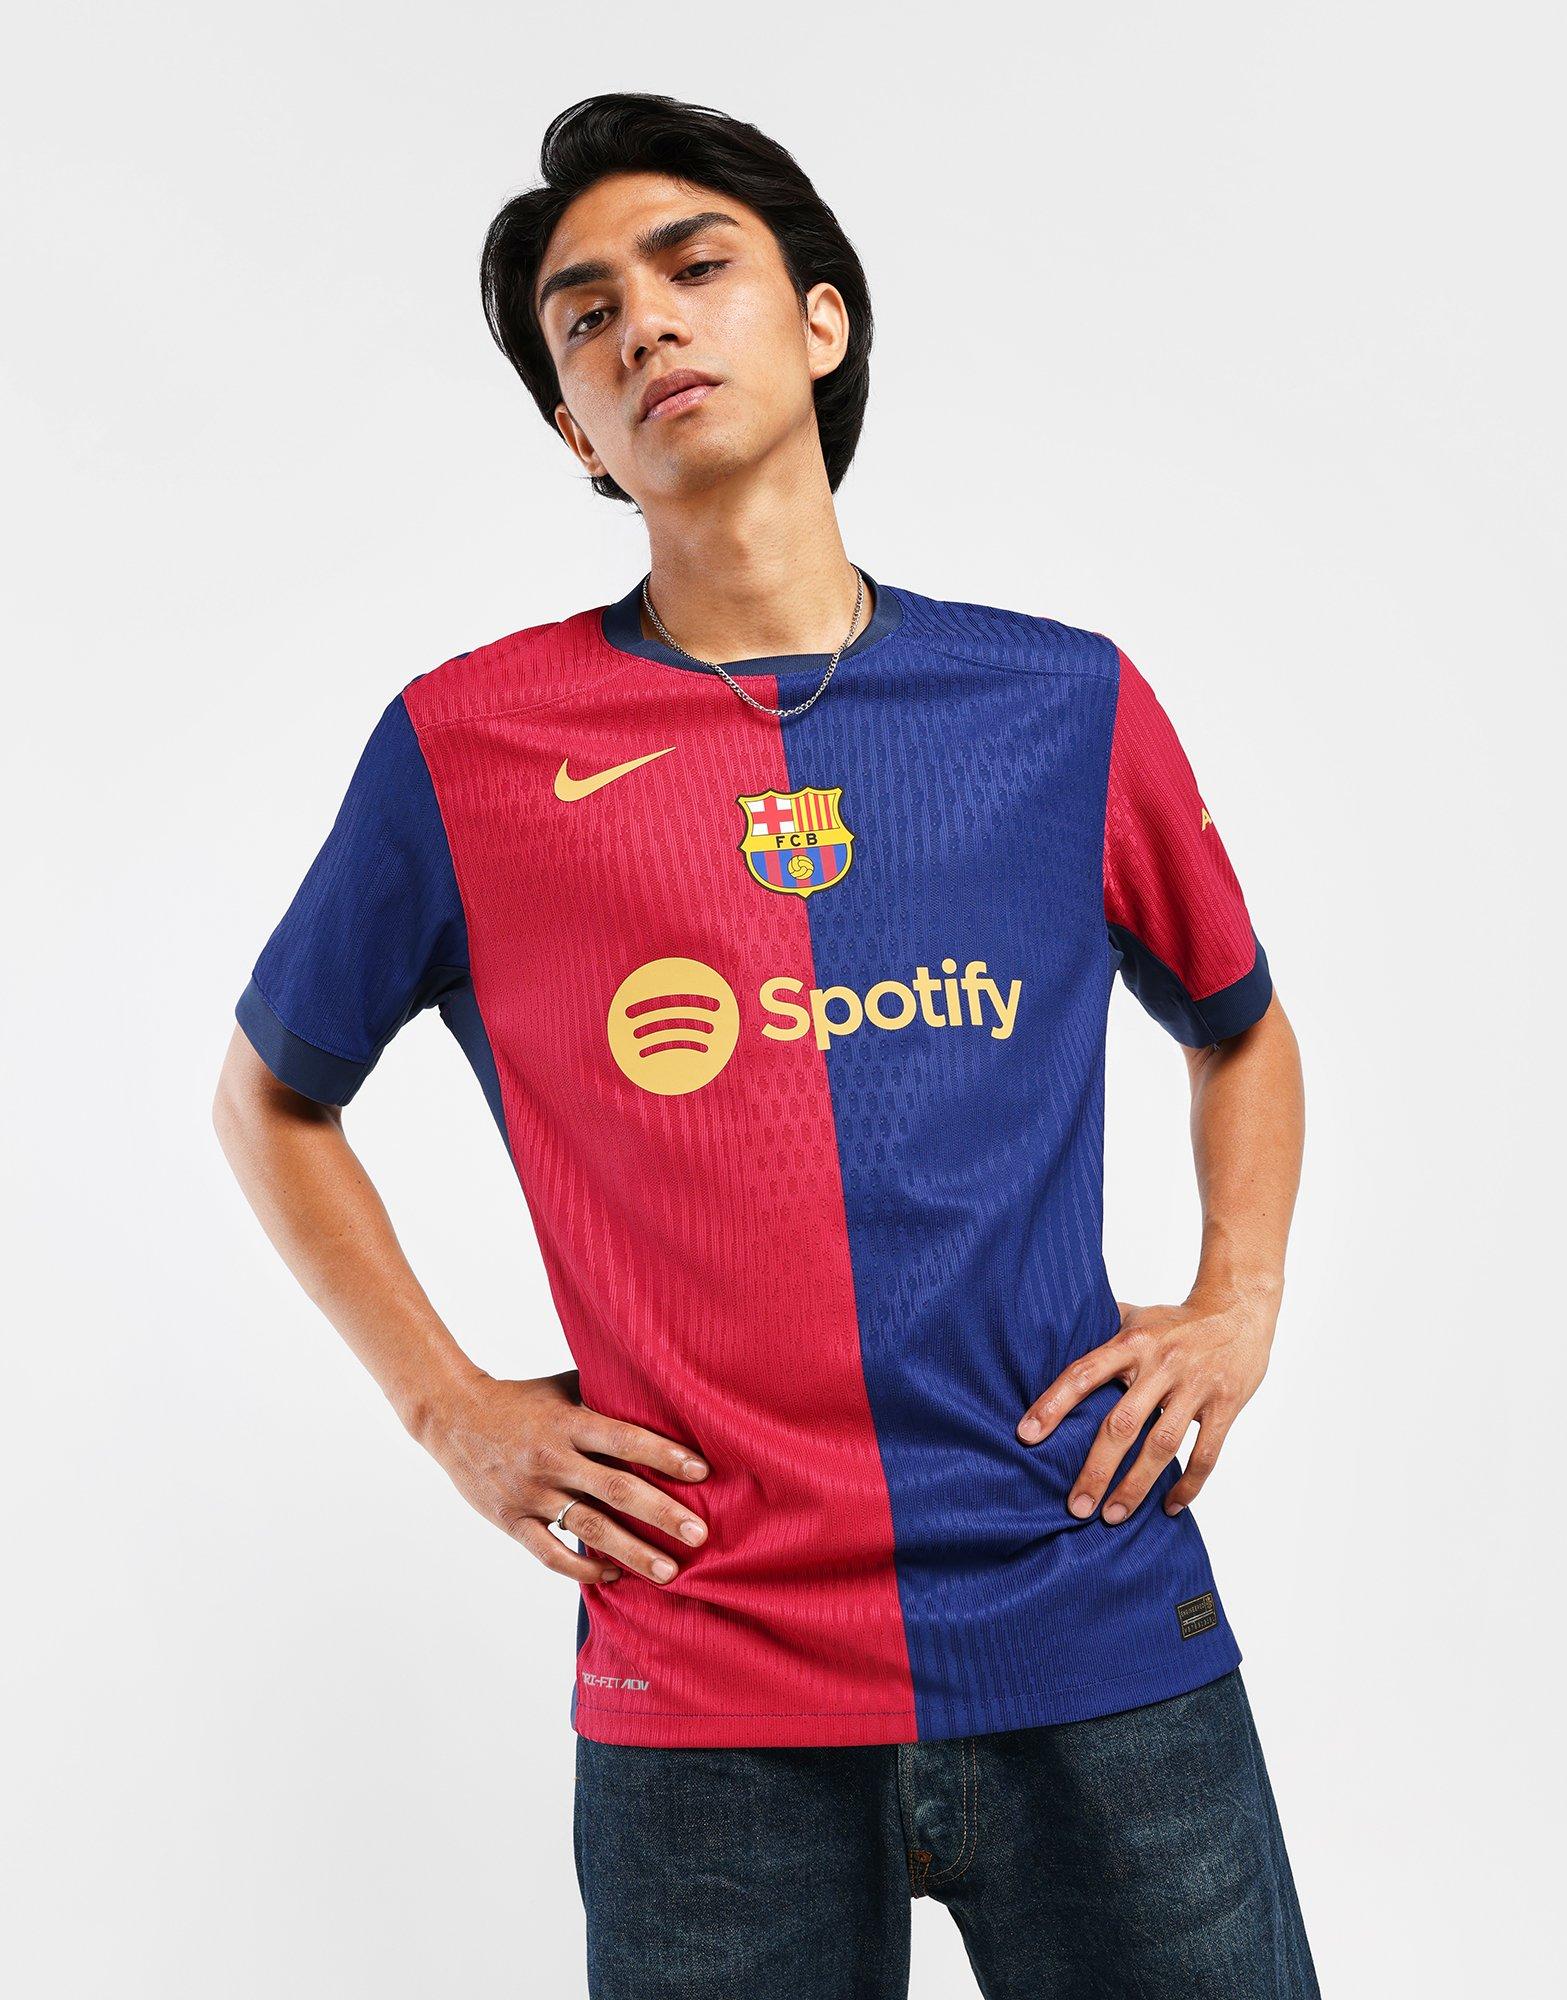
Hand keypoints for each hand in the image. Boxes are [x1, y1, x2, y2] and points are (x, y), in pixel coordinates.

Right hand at [413, 1367, 709, 1587]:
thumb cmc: (518, 1398)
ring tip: (668, 1572)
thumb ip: (603, 1394)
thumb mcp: (561, 1387)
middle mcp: (551, 1459)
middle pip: (614, 1489)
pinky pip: (549, 1552)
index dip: (662, 1455)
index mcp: (567, 1423)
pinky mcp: (511, 1519)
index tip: (701, 1472)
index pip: (622, 1439)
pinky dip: (582, 1566)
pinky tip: (613, 1574)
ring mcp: (530, 1493)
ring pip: (588, 1528)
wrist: (451, 1415)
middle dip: (660, 1513)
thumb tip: (658, 1392)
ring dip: (631, 1552)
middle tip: (699, 1535)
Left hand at [1015, 1286, 1278, 1521]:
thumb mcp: (1134, 1318)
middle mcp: (1161, 1364)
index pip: (1083, 1373)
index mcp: (1132, 1343)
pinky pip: (1206, 1453)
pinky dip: (1188, 1485)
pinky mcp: (1225, 1405)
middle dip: (1096, 1469)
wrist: (1238, 1309)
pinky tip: (1170, 1507)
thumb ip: (1097, 1336)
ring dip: (1137, 1486)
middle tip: (1076, 1506)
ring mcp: (1195, 1386)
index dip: (1053, 1405)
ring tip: (1113, 1517)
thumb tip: (1048, 1345)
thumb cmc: (1175, 1320)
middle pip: (1122, 1423)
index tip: (1026, 1437)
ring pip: (1162, 1445)